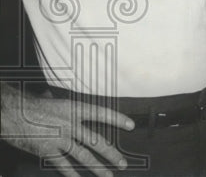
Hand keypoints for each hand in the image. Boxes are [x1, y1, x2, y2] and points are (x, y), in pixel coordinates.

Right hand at [0, 83, 133, 176]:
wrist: (10, 112)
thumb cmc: (28, 105)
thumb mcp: (50, 100)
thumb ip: (59, 104)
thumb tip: (56, 99)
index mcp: (74, 108)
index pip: (101, 113)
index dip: (118, 119)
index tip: (131, 125)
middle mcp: (70, 124)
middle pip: (96, 140)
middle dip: (111, 153)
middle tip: (122, 163)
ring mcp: (60, 138)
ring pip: (84, 155)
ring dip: (98, 167)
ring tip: (109, 175)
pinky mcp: (47, 150)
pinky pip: (63, 165)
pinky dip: (72, 174)